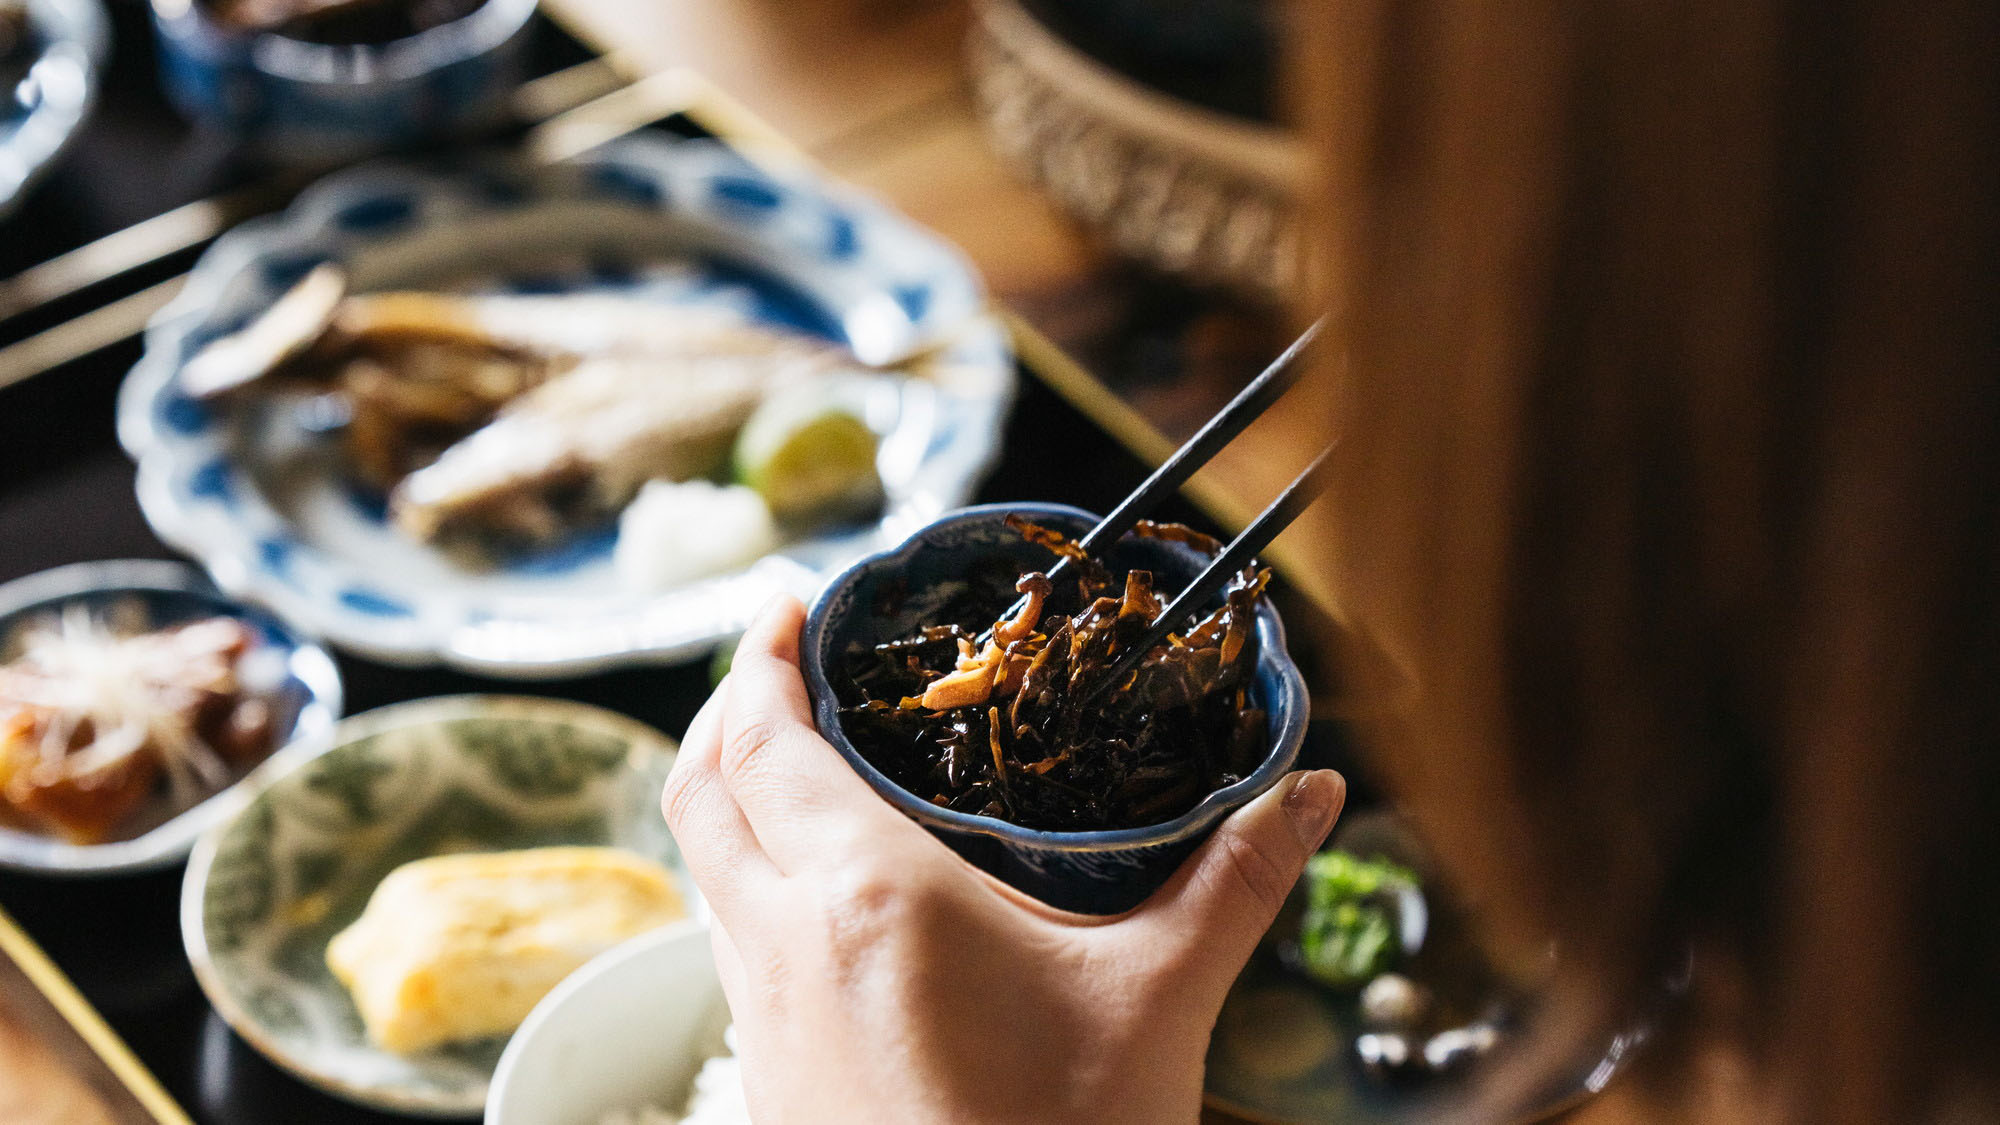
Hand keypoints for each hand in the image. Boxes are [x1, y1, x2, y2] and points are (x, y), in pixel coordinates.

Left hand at [663, 596, 1344, 1123]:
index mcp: (868, 900)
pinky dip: (743, 878)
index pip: (762, 746)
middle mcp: (785, 948)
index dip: (757, 662)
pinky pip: (726, 942)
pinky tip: (819, 894)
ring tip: (796, 758)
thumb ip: (1236, 878)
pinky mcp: (767, 1079)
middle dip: (727, 709)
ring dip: (728, 794)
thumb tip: (1315, 787)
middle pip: (701, 791)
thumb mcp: (1163, 1000)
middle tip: (784, 663)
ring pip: (705, 869)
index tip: (789, 608)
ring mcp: (761, 1021)